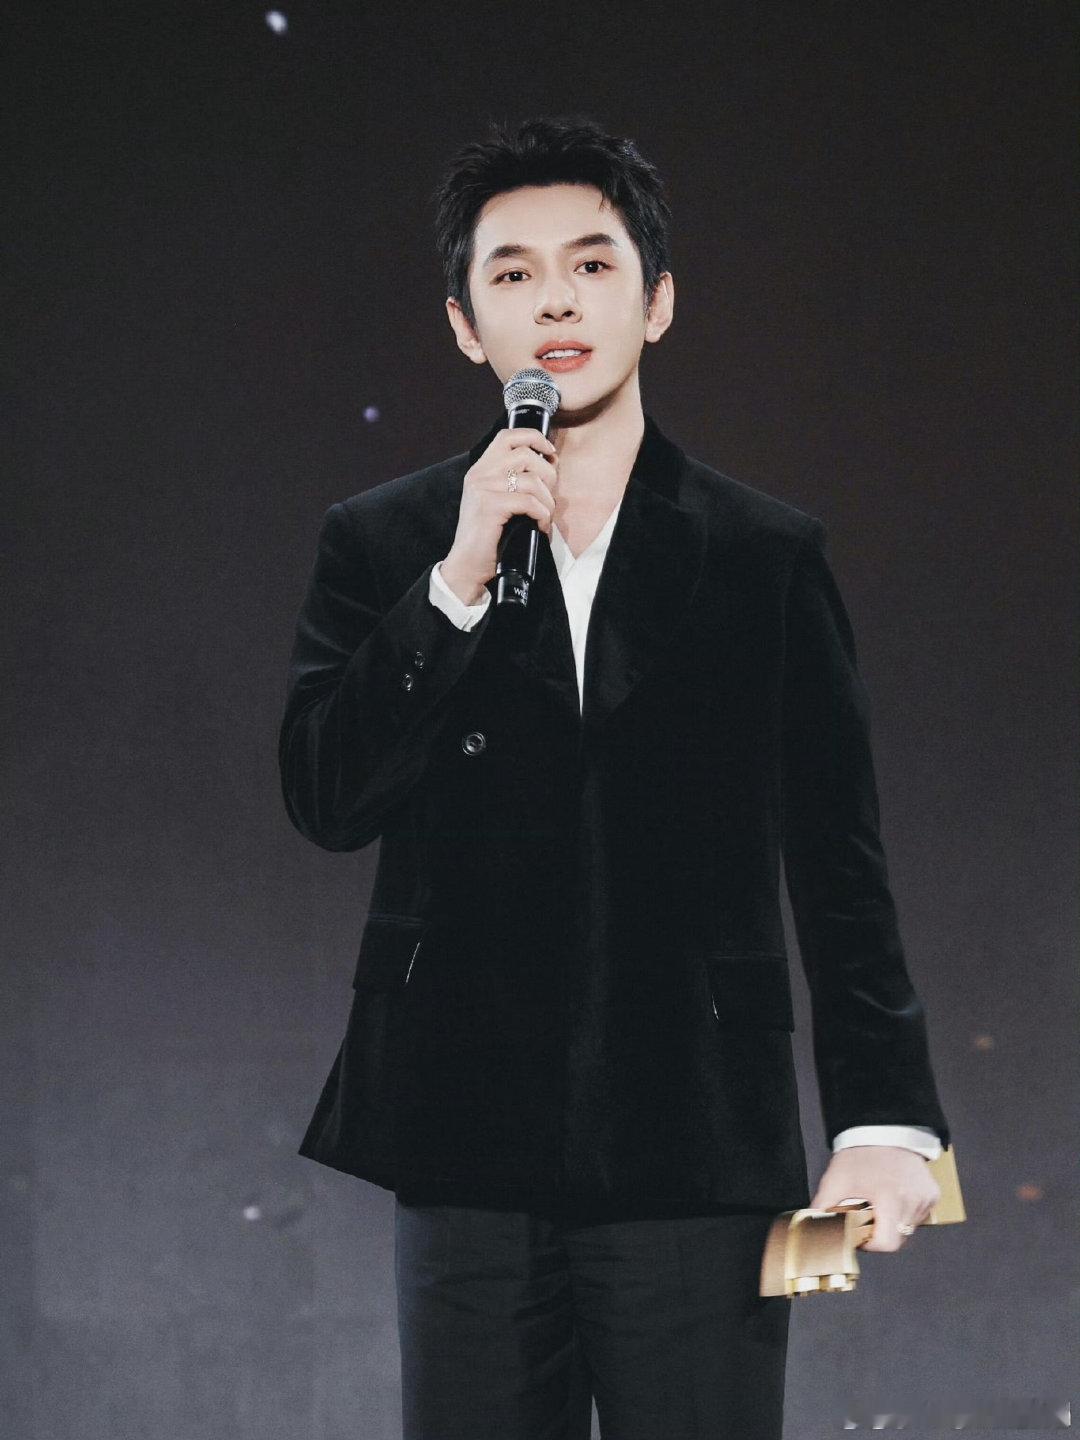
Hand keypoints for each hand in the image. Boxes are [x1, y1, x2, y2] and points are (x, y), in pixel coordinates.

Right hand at [441, 428, 558, 603]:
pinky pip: (529, 501)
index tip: (550, 453)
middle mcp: (480, 474)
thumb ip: (514, 481)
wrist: (467, 566)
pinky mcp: (490, 506)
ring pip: (532, 480)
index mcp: (481, 469)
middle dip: (548, 475)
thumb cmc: (489, 538)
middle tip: (549, 497)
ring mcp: (483, 489)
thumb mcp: (497, 501)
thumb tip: (549, 462)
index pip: (508, 436)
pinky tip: (540, 526)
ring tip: (545, 517)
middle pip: (526, 455)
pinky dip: (542, 515)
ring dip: (547, 501)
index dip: (534, 438)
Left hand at [809, 1146, 940, 1252]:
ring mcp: (926, 1198)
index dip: (870, 1243)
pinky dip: (905, 1213)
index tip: (860, 1232)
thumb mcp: (835, 1181)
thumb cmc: (858, 1154)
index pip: (887, 1243)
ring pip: (908, 1228)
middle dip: (879, 1232)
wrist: (882, 1128)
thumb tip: (813, 1230)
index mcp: (890, 1198)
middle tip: (866, 1214)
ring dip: (893, 1222)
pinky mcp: (933, 1194)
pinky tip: (894, 1195)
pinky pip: (918, 1215)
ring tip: (879, 1201)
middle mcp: (913, 1200)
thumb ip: (822, 1209)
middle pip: (897, 1237)